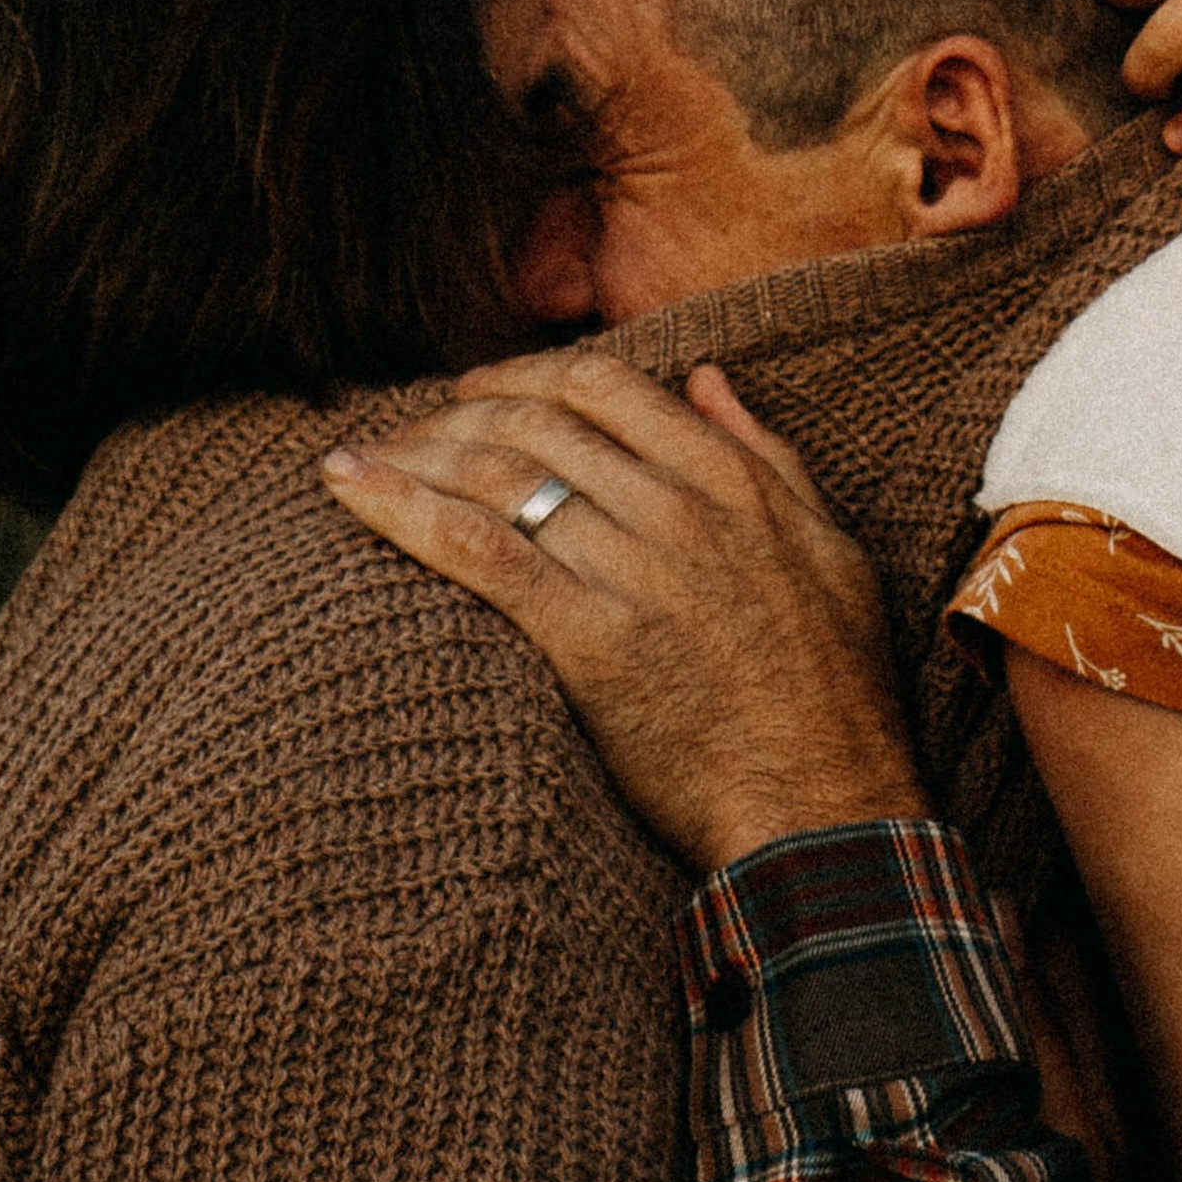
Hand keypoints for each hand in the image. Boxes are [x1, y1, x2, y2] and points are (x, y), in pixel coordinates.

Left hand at [324, 358, 928, 870]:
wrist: (823, 805)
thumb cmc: (833, 692)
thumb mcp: (830, 551)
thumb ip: (769, 456)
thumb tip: (707, 378)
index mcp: (730, 479)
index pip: (603, 385)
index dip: (524, 376)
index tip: (476, 391)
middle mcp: (678, 508)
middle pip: (534, 422)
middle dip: (454, 414)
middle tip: (406, 432)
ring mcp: (632, 570)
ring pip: (496, 473)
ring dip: (414, 452)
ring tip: (362, 460)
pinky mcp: (588, 640)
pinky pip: (478, 550)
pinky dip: (401, 507)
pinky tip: (347, 486)